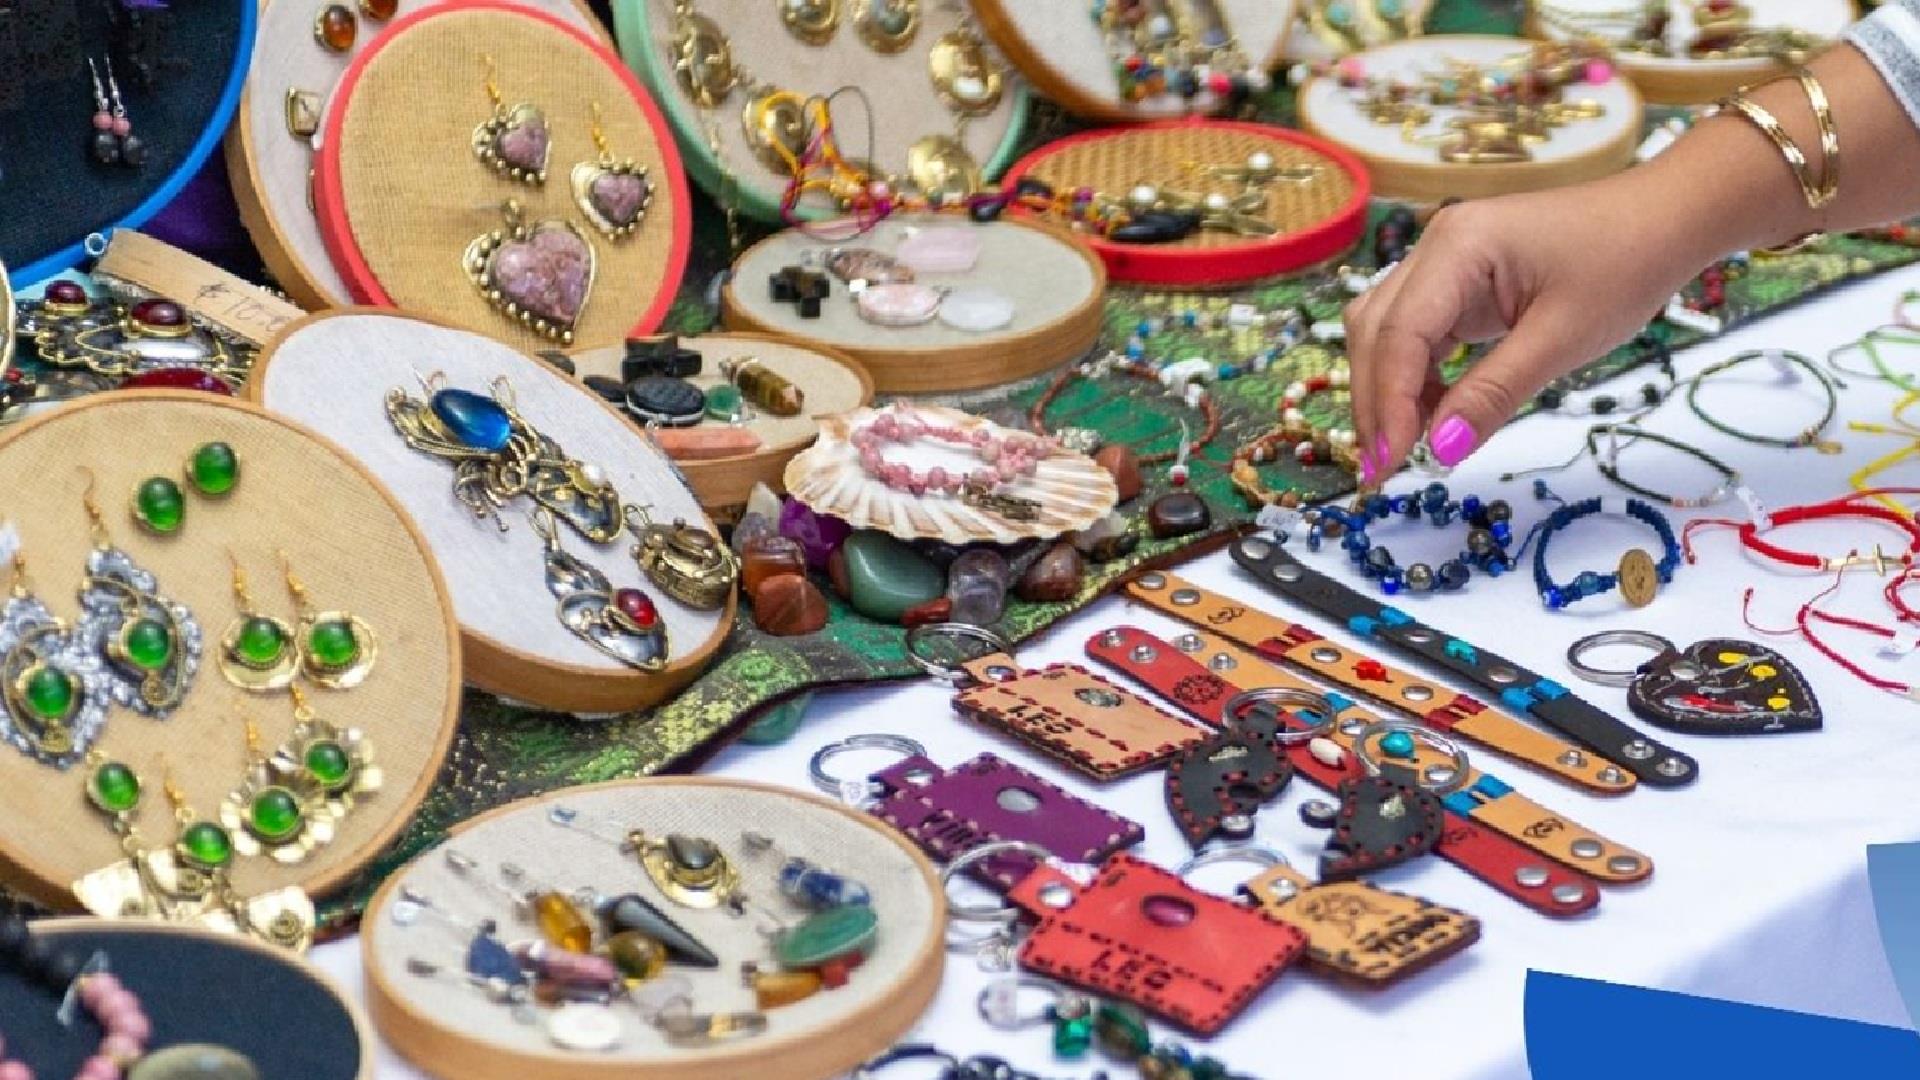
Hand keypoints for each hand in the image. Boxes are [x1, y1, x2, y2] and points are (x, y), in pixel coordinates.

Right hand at [1342, 177, 1713, 481]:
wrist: (1664, 219)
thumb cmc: (1625, 266)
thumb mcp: (1563, 339)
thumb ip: (1494, 394)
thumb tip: (1441, 451)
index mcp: (1459, 247)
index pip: (1399, 334)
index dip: (1388, 403)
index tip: (1391, 463)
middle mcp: (1436, 246)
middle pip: (1377, 332)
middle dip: (1377, 402)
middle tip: (1385, 470)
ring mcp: (1443, 260)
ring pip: (1386, 332)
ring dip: (1389, 390)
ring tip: (1405, 449)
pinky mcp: (1456, 278)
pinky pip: (1416, 332)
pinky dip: (1415, 377)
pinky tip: (1433, 415)